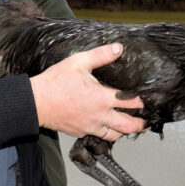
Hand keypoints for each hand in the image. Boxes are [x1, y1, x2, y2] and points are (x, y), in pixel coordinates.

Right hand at [30, 43, 145, 140]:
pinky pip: (99, 137)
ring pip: (115, 136)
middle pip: (128, 126)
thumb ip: (100, 55)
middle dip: (141, 125)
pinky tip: (107, 126)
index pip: (132, 103)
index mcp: (102, 98)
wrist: (35, 102)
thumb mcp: (78, 62)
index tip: (148, 100)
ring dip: (124, 131)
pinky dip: (107, 133)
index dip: (143, 102)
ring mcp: (90, 127)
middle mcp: (99, 116)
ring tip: (129, 125)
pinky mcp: (81, 132)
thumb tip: (118, 48)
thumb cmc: (55, 82)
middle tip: (147, 121)